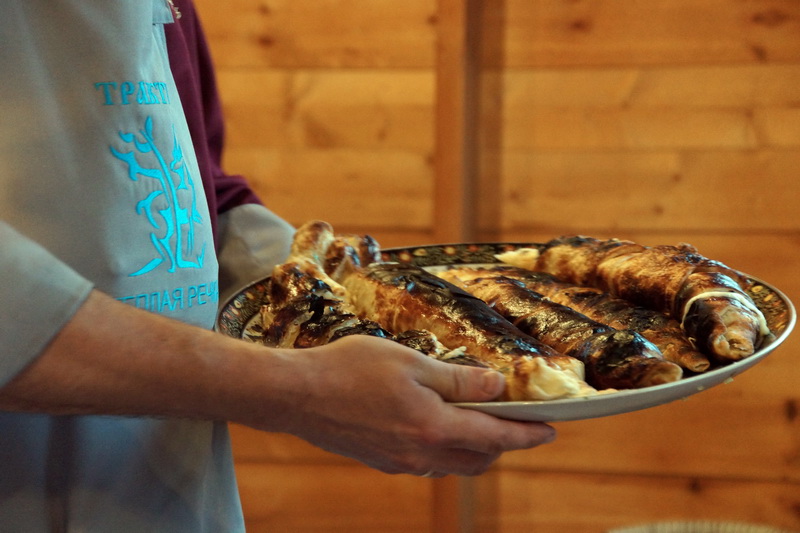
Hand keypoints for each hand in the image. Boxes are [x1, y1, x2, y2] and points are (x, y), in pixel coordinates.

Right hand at [275, 336, 555, 476]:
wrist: (297, 395)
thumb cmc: (351, 369)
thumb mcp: (411, 362)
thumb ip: (458, 379)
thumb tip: (498, 386)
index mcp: (433, 428)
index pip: (495, 436)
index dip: (527, 434)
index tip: (550, 431)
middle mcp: (421, 454)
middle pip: (478, 459)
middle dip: (503, 444)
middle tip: (515, 422)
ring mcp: (400, 463)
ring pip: (453, 465)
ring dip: (474, 448)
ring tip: (478, 420)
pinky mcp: (382, 462)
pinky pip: (427, 464)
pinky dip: (445, 449)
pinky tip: (436, 426)